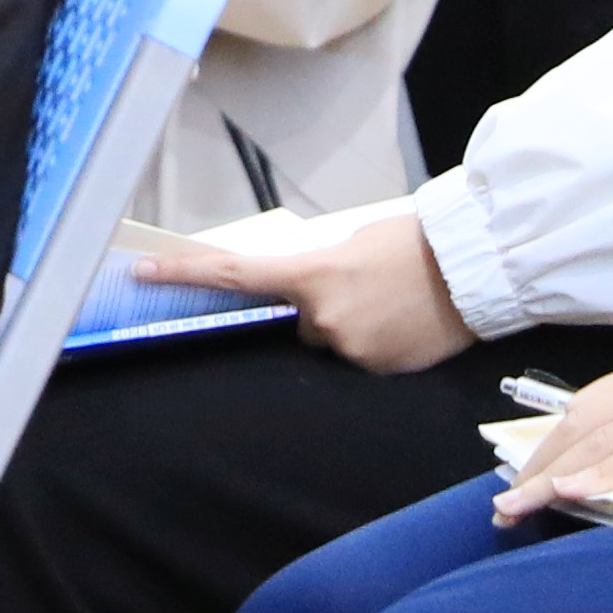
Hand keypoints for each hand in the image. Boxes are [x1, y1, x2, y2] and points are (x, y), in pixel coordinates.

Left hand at [126, 201, 475, 369]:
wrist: (472, 268)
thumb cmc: (415, 242)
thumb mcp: (354, 243)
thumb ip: (318, 271)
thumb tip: (304, 292)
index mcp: (310, 274)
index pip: (233, 276)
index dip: (183, 275)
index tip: (141, 271)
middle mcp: (321, 318)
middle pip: (297, 322)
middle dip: (319, 307)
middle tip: (363, 285)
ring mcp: (349, 348)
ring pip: (330, 341)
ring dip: (352, 324)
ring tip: (393, 301)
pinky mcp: (377, 369)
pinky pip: (360, 358)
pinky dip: (377, 342)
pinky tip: (405, 322)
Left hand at [490, 344, 612, 526]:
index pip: (588, 408)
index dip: (549, 442)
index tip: (522, 473)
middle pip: (583, 428)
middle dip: (539, 466)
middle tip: (505, 502)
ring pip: (602, 445)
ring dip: (552, 479)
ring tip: (517, 507)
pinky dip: (601, 476)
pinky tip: (569, 493)